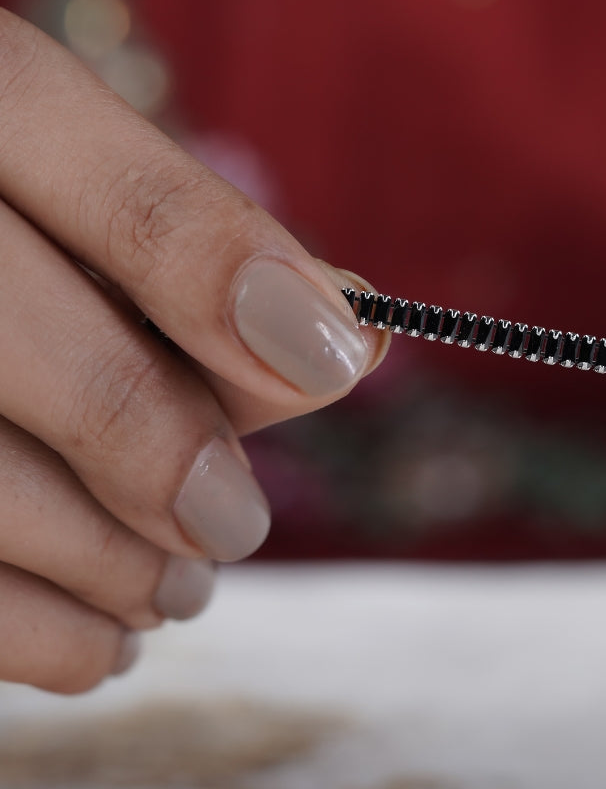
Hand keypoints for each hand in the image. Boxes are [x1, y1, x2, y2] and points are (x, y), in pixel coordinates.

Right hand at [0, 9, 388, 691]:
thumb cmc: (22, 228)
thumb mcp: (87, 192)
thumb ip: (201, 254)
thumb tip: (348, 339)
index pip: (115, 194)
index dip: (229, 278)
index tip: (343, 355)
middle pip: (29, 344)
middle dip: (158, 449)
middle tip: (237, 524)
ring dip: (102, 562)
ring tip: (177, 590)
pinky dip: (26, 632)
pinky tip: (96, 637)